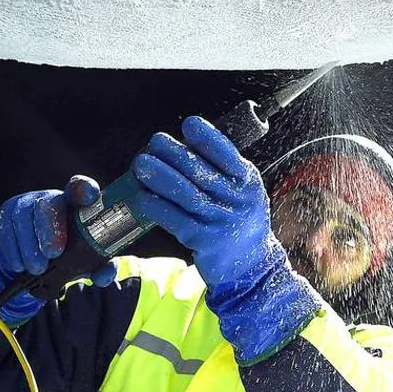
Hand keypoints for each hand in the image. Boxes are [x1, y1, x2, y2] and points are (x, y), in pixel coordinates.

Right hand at [0, 175, 114, 322]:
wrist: (33, 259)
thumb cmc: (67, 254)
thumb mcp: (85, 262)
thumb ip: (99, 268)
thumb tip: (104, 276)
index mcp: (75, 204)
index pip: (80, 189)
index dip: (83, 189)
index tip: (87, 197)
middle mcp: (51, 198)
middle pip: (49, 203)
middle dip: (50, 228)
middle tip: (53, 254)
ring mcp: (26, 203)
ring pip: (24, 216)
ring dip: (29, 245)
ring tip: (36, 268)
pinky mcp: (6, 213)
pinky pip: (6, 227)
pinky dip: (12, 249)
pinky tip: (18, 265)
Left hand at [128, 115, 274, 294]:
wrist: (251, 266)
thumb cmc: (240, 223)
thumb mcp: (243, 193)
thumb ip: (222, 172)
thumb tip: (183, 147)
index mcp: (247, 182)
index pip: (228, 155)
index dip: (208, 138)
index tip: (189, 125)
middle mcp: (237, 200)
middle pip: (202, 172)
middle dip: (175, 154)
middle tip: (154, 143)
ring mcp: (221, 222)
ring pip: (186, 194)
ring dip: (160, 178)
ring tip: (141, 165)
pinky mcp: (205, 242)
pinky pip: (176, 221)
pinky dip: (157, 208)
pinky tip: (142, 198)